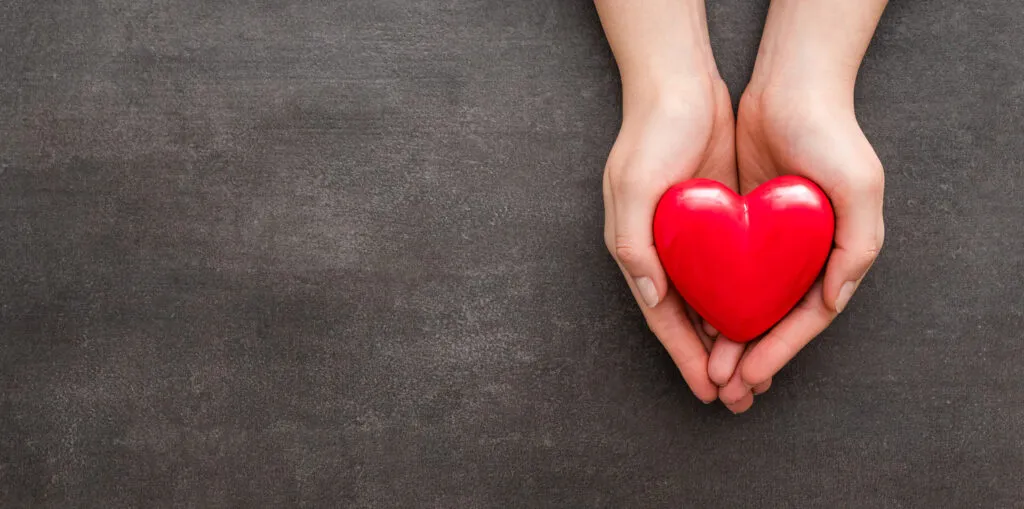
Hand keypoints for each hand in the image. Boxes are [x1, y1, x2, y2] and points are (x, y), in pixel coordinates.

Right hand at [603, 76, 740, 403]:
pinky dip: (743, 301)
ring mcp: (692, 238)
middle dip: (712, 361)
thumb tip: (654, 299)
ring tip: (755, 373)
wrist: (679, 84)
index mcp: (638, 251)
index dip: (686, 358)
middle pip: (689, 321)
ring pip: (713, 302)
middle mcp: (663, 252)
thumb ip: (634, 246)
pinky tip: (761, 320)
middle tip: (739, 397)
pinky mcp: (716, 221)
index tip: (710, 392)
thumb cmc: (650, 133)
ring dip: (731, 338)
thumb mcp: (632, 187)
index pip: (665, 318)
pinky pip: (731, 272)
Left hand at [709, 76, 884, 410]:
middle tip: (723, 389)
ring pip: (748, 301)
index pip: (804, 318)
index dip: (777, 351)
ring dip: (729, 336)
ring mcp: (773, 240)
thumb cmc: (831, 133)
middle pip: (774, 319)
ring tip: (707, 369)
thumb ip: (857, 247)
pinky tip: (694, 320)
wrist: (790, 84)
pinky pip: (726, 271)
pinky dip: (714, 298)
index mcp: (837, 255)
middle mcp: (805, 253)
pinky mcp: (744, 222)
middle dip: (751, 357)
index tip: (746, 377)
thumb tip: (832, 302)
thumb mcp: (859, 187)